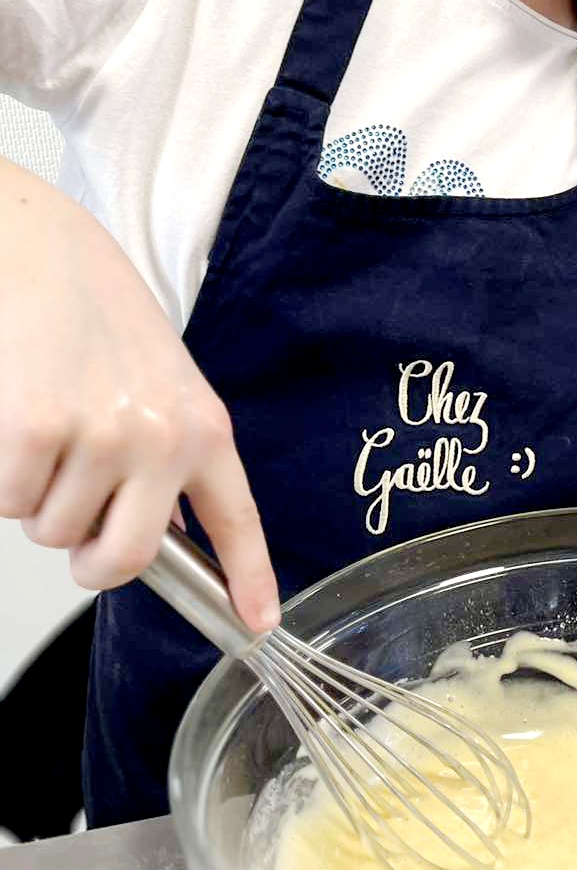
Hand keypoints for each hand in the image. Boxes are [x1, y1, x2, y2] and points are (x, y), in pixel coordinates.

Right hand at [0, 161, 278, 629]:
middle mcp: (162, 438)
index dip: (248, 578)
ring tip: (46, 425)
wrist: (38, 246)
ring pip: (52, 531)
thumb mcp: (160, 378)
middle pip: (122, 562)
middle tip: (74, 520)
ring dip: (37, 496)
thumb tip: (162, 529)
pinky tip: (17, 418)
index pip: (235, 519)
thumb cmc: (92, 306)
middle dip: (87, 557)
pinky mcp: (36, 432)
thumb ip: (170, 451)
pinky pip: (8, 502)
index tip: (258, 622)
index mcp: (203, 425)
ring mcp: (101, 437)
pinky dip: (3, 475)